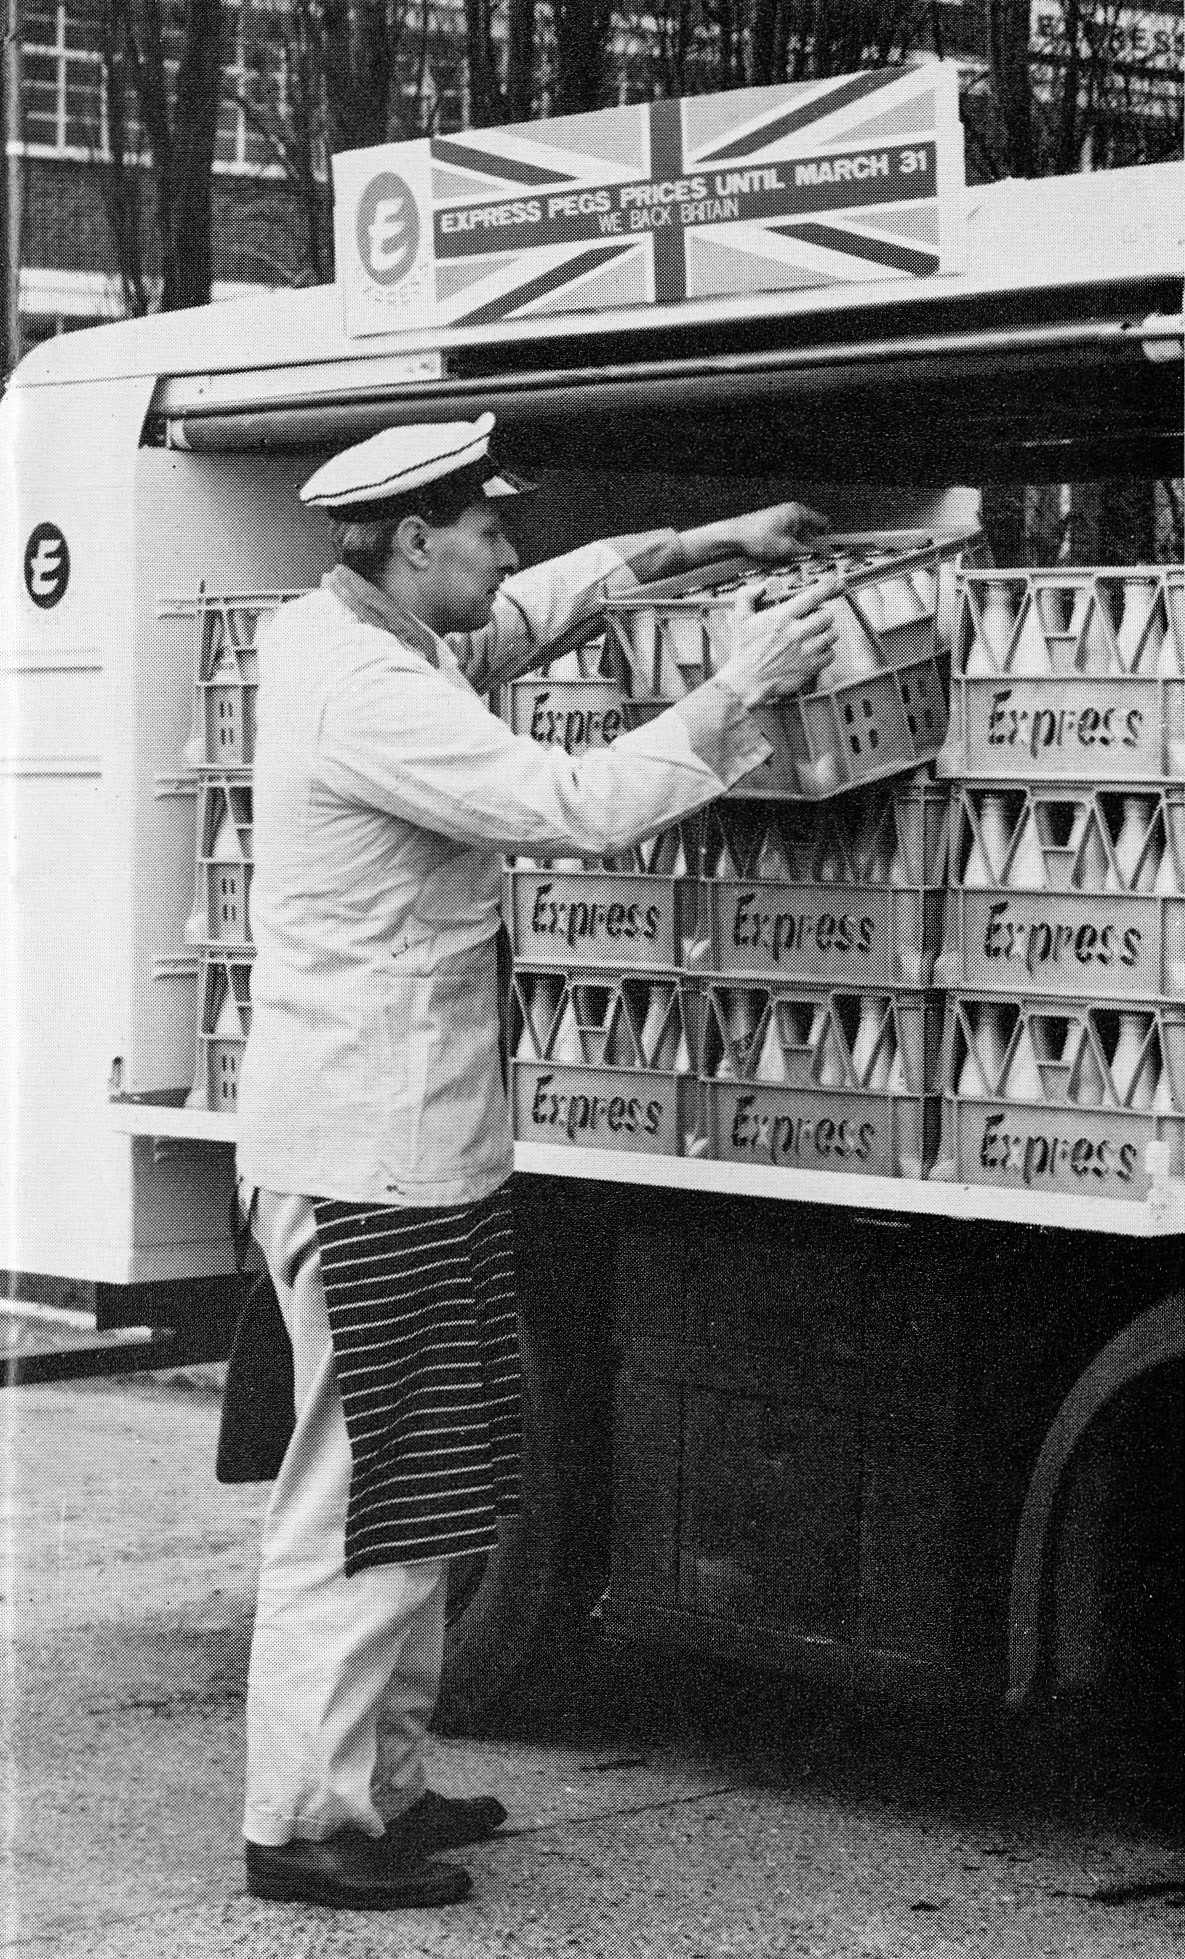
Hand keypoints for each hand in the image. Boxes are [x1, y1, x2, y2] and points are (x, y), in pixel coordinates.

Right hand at [716, 575, 840, 710]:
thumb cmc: (744, 651)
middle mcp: (796, 632)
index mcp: (781, 617)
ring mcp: (806, 651)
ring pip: (832, 634)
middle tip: (814, 620)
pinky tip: (815, 652)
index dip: (828, 588)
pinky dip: (827, 652)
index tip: (838, 584)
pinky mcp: (810, 667)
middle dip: (823, 615)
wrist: (746, 682)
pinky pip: (831, 654)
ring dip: (826, 633)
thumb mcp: (740, 618)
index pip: (812, 596)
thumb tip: (762, 586)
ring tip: (814, 636)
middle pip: (827, 615)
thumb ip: (747, 595)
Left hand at [727, 502, 830, 562]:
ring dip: (797, 549)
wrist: (732, 536)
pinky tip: (781, 557)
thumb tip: (820, 556)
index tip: (829, 551)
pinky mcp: (773, 526)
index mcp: (798, 512)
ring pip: (798, 536)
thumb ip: (807, 552)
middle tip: (810, 560)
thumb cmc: (755, 537)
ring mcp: (781, 518)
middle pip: (811, 531)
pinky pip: (787, 538)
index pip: (823, 523)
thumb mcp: (787, 549)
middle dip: (811, 546)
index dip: (828, 538)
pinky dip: (787, 547)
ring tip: (792, 560)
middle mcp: (791, 512)